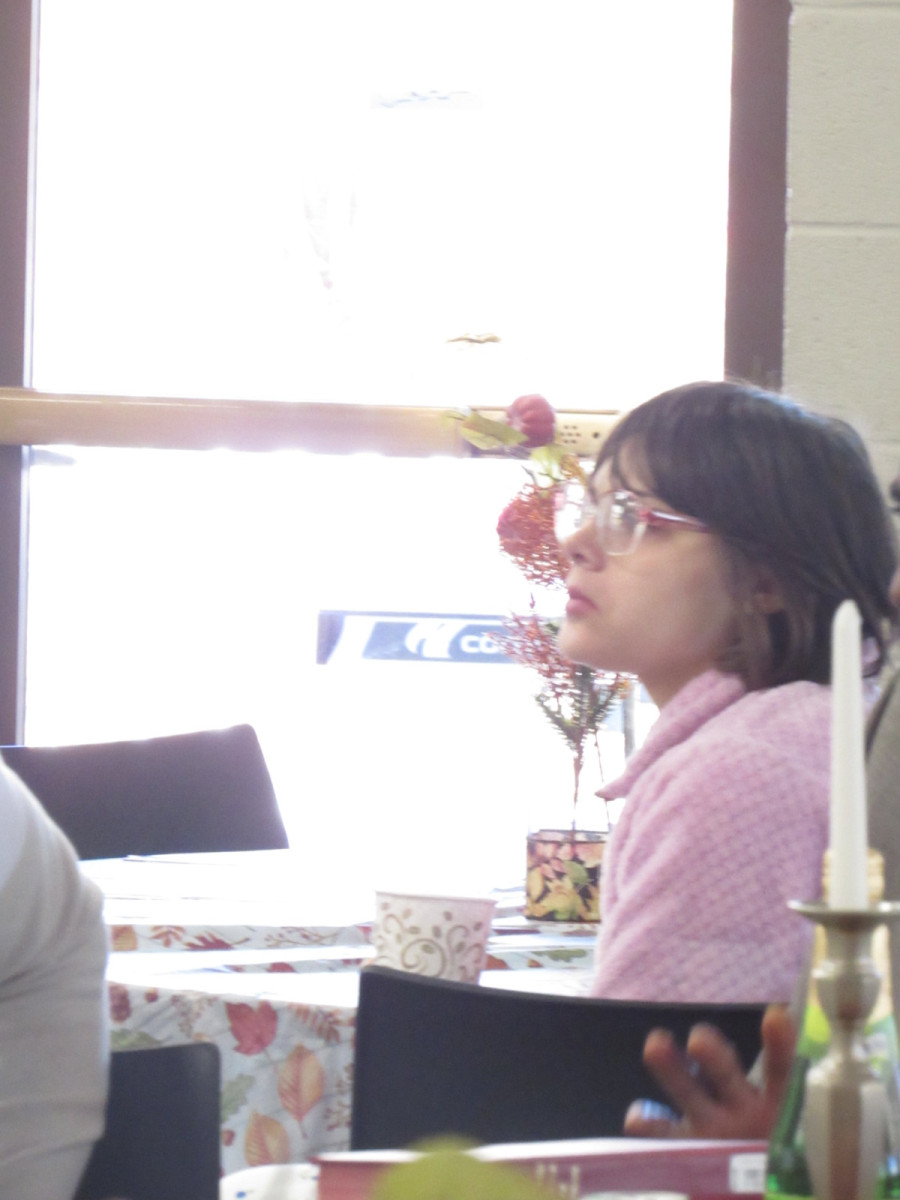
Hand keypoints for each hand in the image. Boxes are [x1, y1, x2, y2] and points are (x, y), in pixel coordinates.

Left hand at [623, 1003, 795, 1139]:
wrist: (765, 1192)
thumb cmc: (779, 1147)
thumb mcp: (794, 1119)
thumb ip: (787, 1079)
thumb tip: (785, 1016)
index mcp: (780, 1105)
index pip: (783, 1070)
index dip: (780, 1045)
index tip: (775, 1015)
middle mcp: (745, 1116)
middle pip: (727, 1078)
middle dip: (714, 1057)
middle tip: (699, 1039)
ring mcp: (714, 1134)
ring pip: (690, 1096)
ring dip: (671, 1070)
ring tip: (655, 1044)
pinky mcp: (688, 1150)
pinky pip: (663, 1136)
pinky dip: (647, 1125)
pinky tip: (634, 1117)